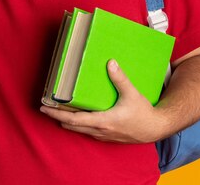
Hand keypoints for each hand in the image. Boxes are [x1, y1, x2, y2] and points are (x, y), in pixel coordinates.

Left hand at [40, 60, 167, 143]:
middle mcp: (99, 130)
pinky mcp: (106, 136)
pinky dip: (77, 124)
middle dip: (57, 116)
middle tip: (46, 107)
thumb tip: (110, 63)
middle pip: (71, 126)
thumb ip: (119, 78)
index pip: (73, 119)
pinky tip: (76, 116)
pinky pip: (87, 130)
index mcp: (103, 120)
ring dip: (67, 120)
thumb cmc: (143, 112)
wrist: (155, 128)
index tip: (44, 108)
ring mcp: (102, 135)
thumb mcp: (131, 93)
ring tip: (57, 110)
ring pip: (78, 130)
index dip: (57, 113)